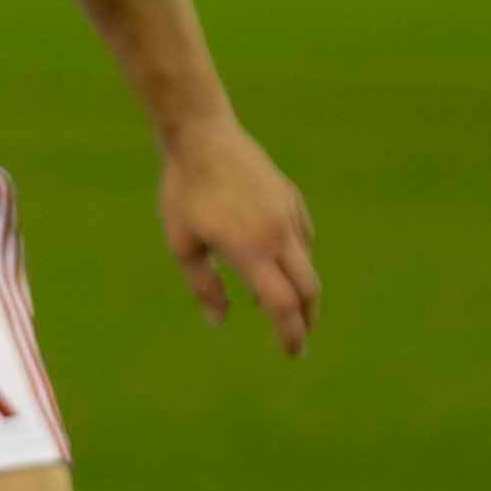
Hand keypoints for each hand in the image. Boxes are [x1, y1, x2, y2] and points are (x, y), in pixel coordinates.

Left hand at [157, 117, 317, 353]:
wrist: (203, 137)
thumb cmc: (183, 192)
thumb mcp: (182, 244)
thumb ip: (203, 286)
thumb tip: (220, 321)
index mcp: (251, 251)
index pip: (282, 305)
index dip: (290, 334)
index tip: (292, 353)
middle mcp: (279, 235)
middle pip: (308, 290)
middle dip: (305, 319)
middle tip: (296, 339)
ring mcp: (290, 214)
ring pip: (306, 263)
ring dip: (297, 289)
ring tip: (275, 304)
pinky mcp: (291, 198)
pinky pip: (303, 238)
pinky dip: (295, 259)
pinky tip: (275, 262)